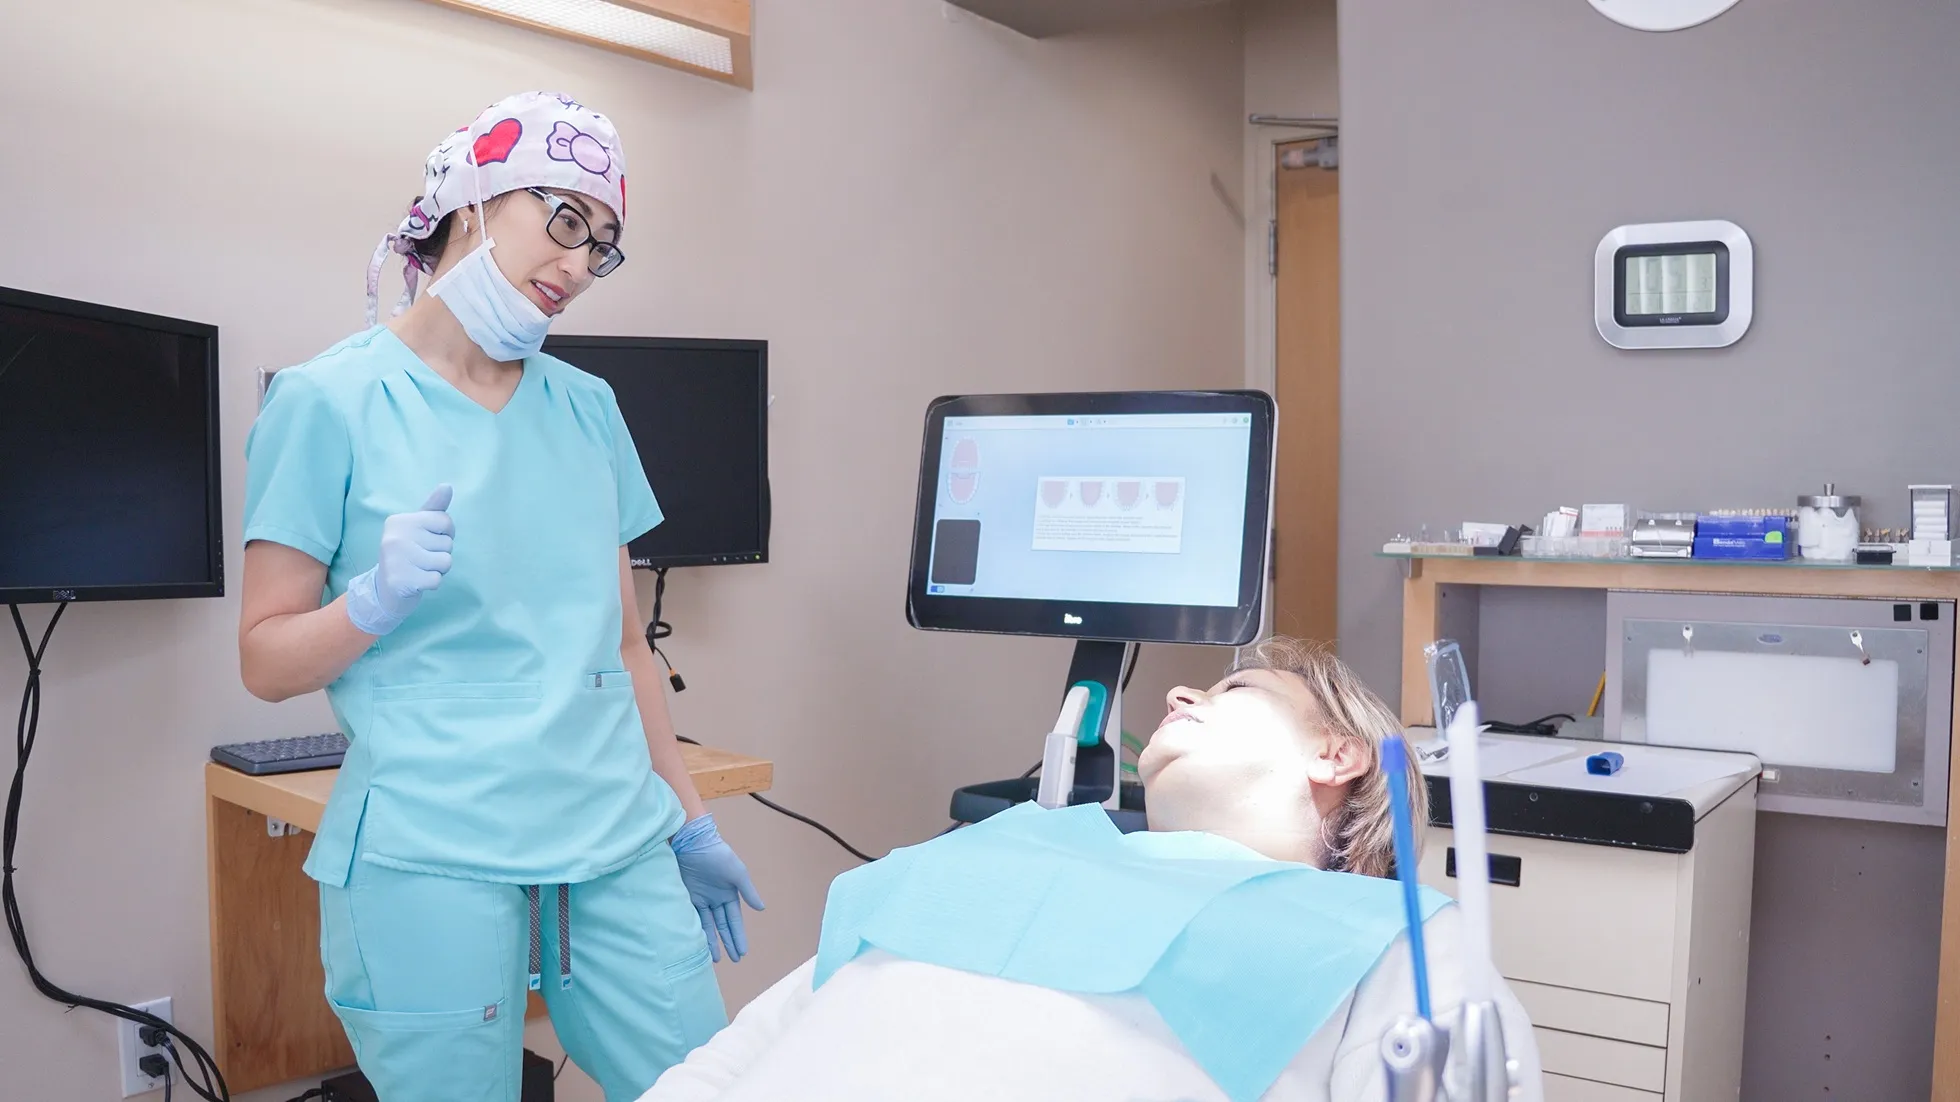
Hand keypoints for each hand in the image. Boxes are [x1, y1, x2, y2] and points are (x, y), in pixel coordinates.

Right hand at [344, 485, 454, 635]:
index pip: (445, 521)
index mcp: (400, 521)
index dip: (445, 535)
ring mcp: (396, 559)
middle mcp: (395, 537)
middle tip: (420, 560)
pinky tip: (417, 581)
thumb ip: (433, 508)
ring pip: (445, 562)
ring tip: (419, 569)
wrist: (384, 589)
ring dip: (437, 570)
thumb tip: (447, 486)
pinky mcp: (400, 580)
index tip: (428, 542)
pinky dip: (431, 583)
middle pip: (447, 544)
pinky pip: (437, 580)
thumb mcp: (418, 528)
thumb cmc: (407, 554)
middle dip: (440, 554)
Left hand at [671, 814, 764, 962]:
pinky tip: (699, 943)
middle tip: (734, 960)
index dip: (739, 936)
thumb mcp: (737, 873)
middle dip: (728, 942)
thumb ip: (748, 891)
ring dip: (712, 941)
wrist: (693, 843)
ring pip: (708, 926)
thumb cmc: (718, 855)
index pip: (735, 920)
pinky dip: (696, 930)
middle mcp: (716, 899)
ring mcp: (701, 899)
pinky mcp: (687, 897)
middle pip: (723, 926)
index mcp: (729, 894)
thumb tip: (761, 909)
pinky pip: (693, 918)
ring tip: (715, 959)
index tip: (743, 952)